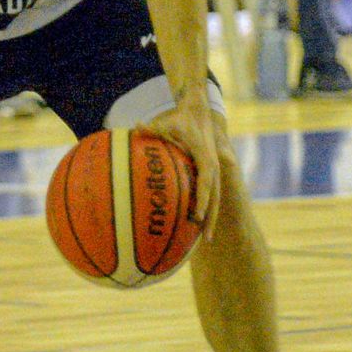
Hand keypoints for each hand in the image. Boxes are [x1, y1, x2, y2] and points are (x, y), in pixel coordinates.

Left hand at [143, 100, 221, 237]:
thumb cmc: (180, 118)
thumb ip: (152, 128)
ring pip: (216, 198)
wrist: (199, 111)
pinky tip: (195, 224)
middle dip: (211, 218)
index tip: (197, 215)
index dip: (203, 199)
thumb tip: (135, 126)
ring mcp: (214, 170)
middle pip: (216, 197)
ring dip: (211, 218)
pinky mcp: (210, 172)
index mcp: (206, 157)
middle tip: (204, 239)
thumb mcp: (167, 122)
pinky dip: (206, 208)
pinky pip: (210, 194)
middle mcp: (214, 166)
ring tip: (204, 240)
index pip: (206, 181)